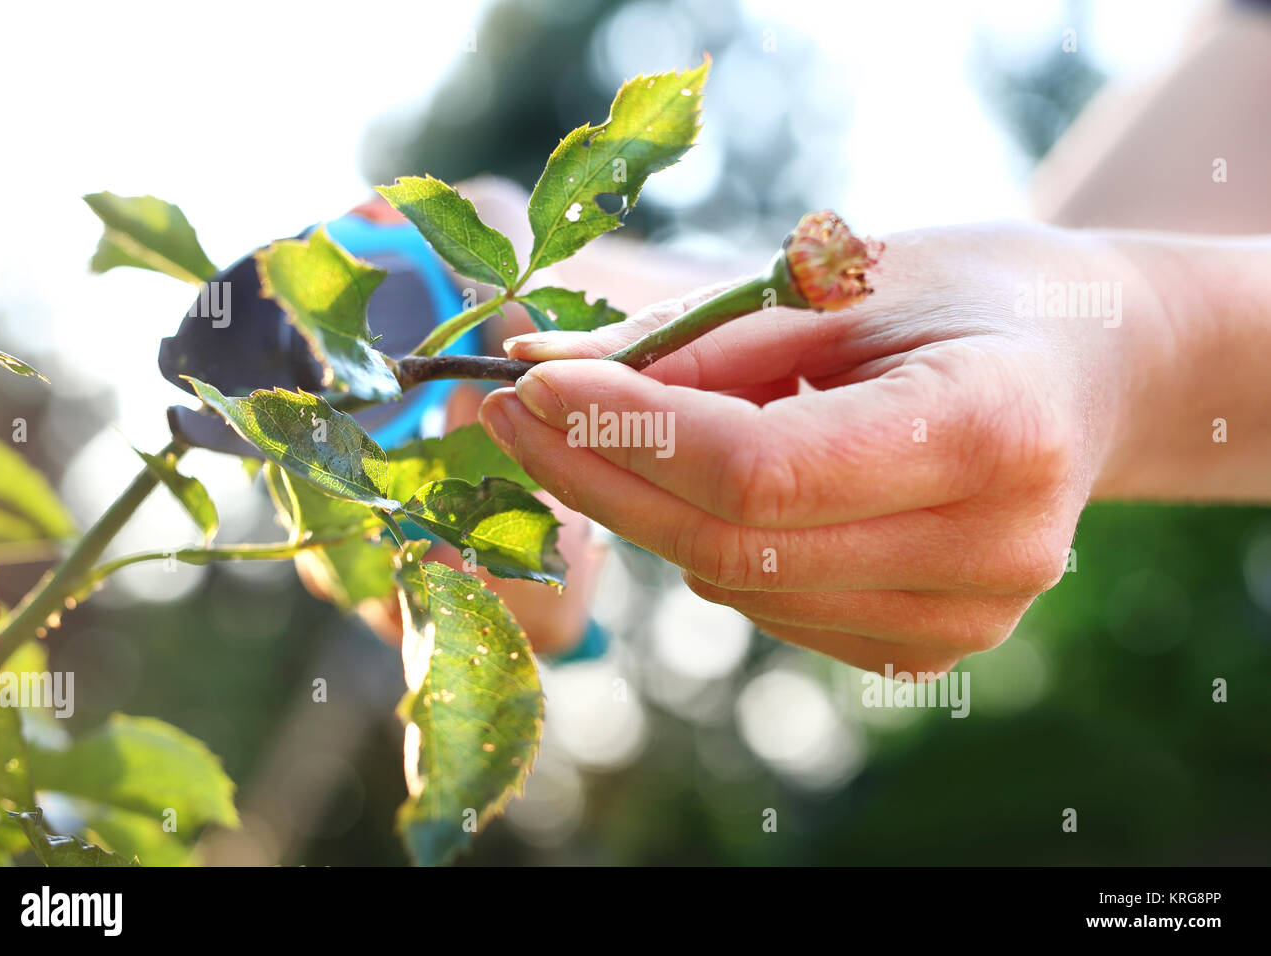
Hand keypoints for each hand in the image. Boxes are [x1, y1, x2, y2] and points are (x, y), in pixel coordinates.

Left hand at [477, 221, 1185, 674]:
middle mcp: (991, 551)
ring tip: (615, 426)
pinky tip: (702, 480)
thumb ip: (698, 335)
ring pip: (737, 586)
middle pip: (733, 546)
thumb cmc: (967, 296)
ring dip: (648, 510)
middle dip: (603, 477)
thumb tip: (542, 368)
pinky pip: (769, 606)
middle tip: (519, 410)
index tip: (538, 383)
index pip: (762, 470)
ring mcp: (966, 619)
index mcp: (991, 432)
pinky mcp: (931, 648)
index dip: (632, 434)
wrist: (1085, 367)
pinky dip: (708, 542)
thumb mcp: (843, 279)